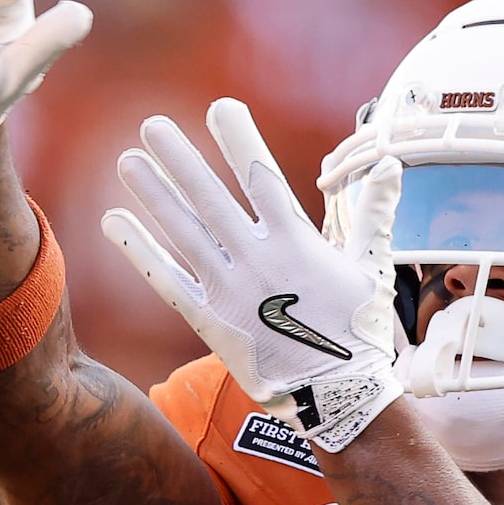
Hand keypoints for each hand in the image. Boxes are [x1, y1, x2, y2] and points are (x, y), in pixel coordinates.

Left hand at [102, 100, 406, 452]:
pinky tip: (114, 222)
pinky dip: (140, 250)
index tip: (220, 106)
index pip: (261, 177)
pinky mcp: (210, 321)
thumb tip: (388, 166)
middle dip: (181, 159)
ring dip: (154, 195)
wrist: (340, 398)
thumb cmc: (361, 331)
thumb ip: (374, 212)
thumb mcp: (373, 267)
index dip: (240, 139)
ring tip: (128, 161)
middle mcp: (258, 260)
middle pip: (211, 198)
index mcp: (297, 243)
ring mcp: (230, 290)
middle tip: (153, 124)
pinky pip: (167, 279)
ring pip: (183, 232)